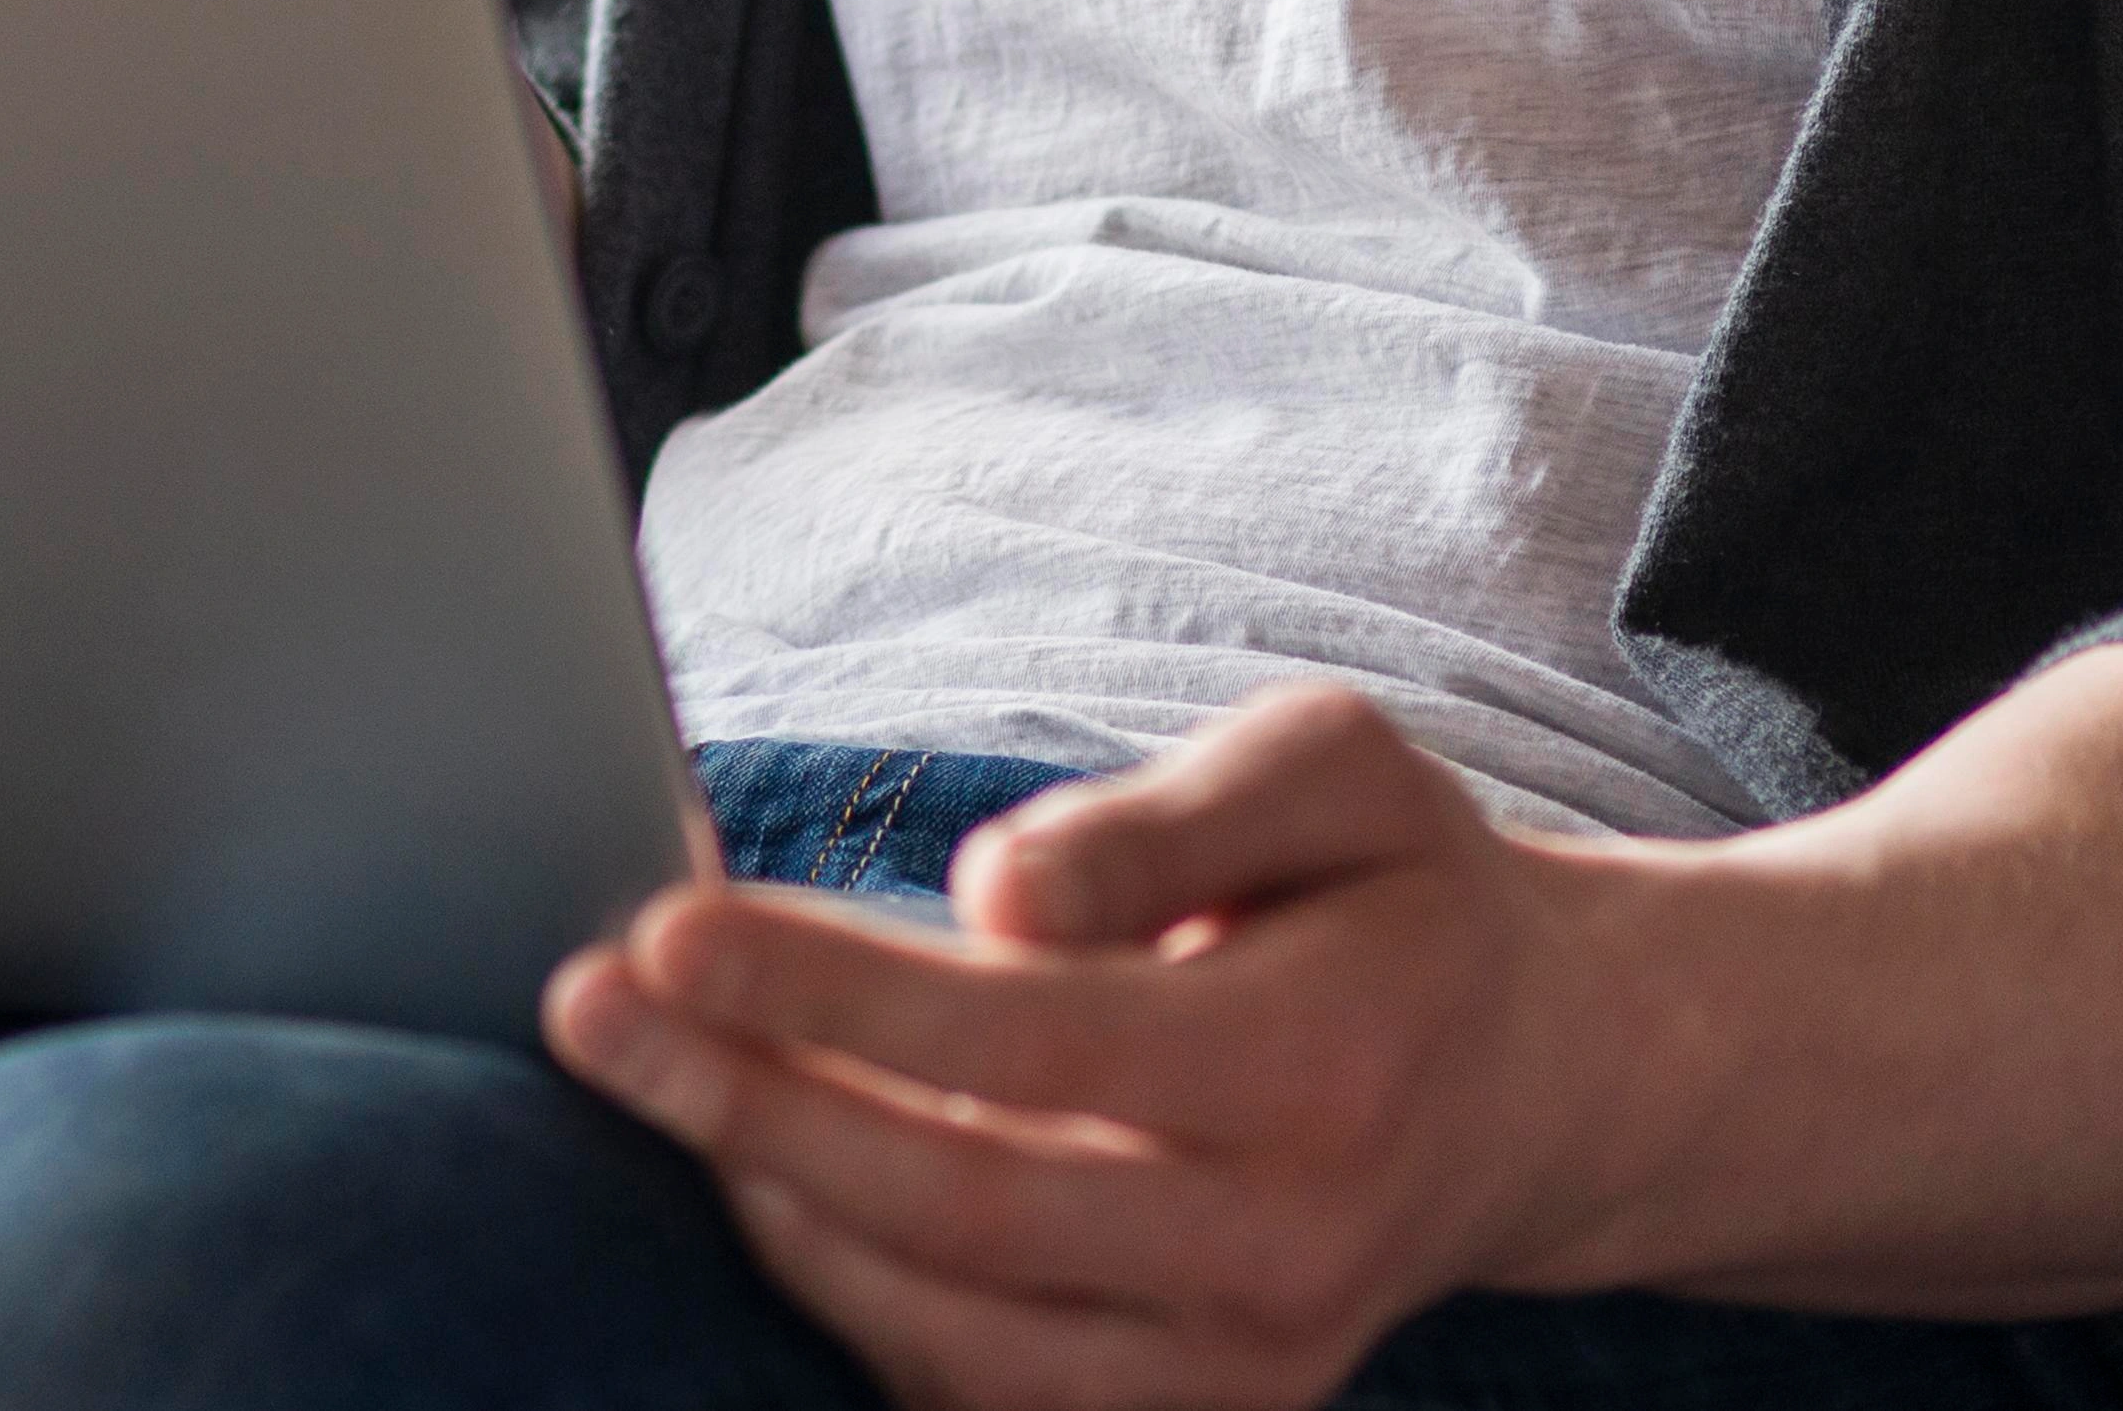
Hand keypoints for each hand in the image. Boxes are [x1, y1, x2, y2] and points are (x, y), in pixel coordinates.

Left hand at [543, 687, 1654, 1408]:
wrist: (1532, 1090)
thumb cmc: (1401, 896)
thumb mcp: (1336, 774)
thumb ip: (1167, 816)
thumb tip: (992, 891)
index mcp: (1324, 1067)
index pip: (1035, 1041)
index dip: (833, 990)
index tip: (670, 924)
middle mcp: (1282, 1248)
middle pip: (961, 1210)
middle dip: (747, 1108)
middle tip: (589, 1003)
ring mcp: (1237, 1369)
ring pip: (946, 1334)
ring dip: (774, 1206)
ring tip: (654, 1072)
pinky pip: (975, 1395)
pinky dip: (850, 1294)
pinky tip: (767, 1174)